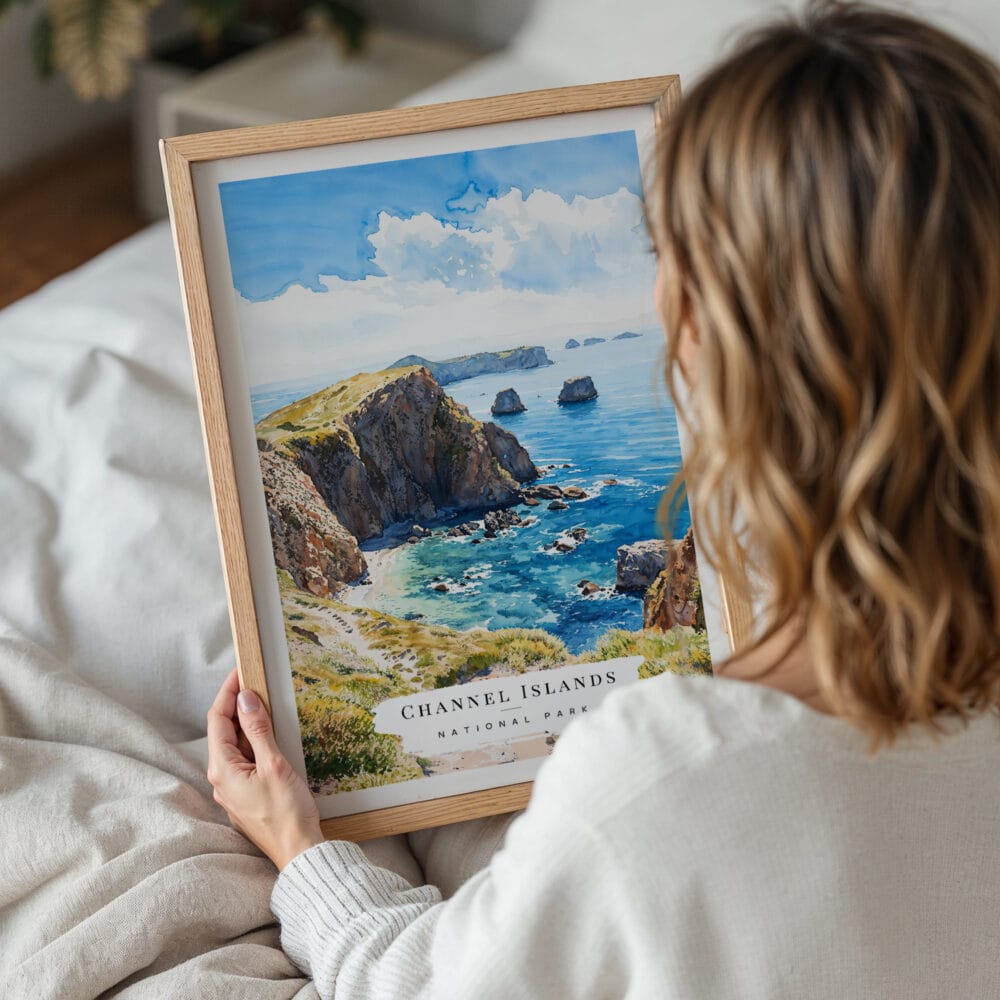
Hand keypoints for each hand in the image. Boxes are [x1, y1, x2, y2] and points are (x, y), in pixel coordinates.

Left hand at [207, 667, 324, 869]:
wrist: (298, 852)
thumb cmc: (287, 813)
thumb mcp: (274, 764)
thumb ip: (258, 729)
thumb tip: (246, 698)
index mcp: (222, 769)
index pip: (218, 719)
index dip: (228, 692)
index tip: (241, 672)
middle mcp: (221, 779)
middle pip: (223, 731)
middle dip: (237, 704)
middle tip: (255, 682)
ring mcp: (233, 789)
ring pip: (235, 746)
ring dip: (246, 723)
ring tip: (264, 702)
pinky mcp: (246, 795)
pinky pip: (244, 760)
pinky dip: (254, 741)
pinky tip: (269, 735)